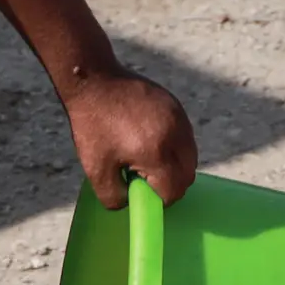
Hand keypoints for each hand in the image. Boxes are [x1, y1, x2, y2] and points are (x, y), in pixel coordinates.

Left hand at [64, 66, 198, 211]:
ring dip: (175, 165)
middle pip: (188, 173)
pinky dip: (174, 147)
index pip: (175, 189)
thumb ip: (114, 197)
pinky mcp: (176, 105)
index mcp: (156, 152)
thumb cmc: (94, 127)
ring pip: (190, 154)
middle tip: (145, 181)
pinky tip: (149, 140)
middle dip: (171, 184)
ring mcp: (179, 117)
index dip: (160, 200)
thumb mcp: (95, 171)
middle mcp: (175, 134)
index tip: (142, 194)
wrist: (96, 82)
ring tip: (146, 159)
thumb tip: (131, 202)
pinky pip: (185, 136)